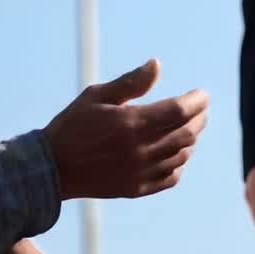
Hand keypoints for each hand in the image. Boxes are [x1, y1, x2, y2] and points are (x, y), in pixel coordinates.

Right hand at [43, 58, 208, 199]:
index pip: (179, 111)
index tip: (202, 94)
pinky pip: (170, 177)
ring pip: (181, 155)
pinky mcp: (136, 188)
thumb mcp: (97, 95)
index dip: (197, 101)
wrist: (52, 168)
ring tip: (190, 127)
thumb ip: (130, 82)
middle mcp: (140, 150)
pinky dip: (179, 163)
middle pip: (186, 133)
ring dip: (191, 139)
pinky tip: (176, 153)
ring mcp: (140, 172)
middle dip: (198, 118)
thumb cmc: (73, 125)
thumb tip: (157, 64)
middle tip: (200, 109)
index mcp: (131, 123)